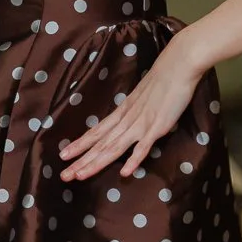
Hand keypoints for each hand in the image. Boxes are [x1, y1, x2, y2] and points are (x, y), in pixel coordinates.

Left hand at [59, 28, 209, 181]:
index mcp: (122, 111)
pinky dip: (133, 160)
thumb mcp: (141, 96)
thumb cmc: (162, 79)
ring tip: (80, 176)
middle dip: (81, 161)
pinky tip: (124, 173)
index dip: (79, 145)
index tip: (63, 156)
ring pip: (114, 147)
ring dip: (96, 163)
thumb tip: (128, 119)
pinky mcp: (157, 127)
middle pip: (100, 143)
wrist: (178, 65)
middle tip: (63, 176)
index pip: (96, 131)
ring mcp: (140, 124)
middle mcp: (126, 119)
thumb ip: (134, 110)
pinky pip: (143, 147)